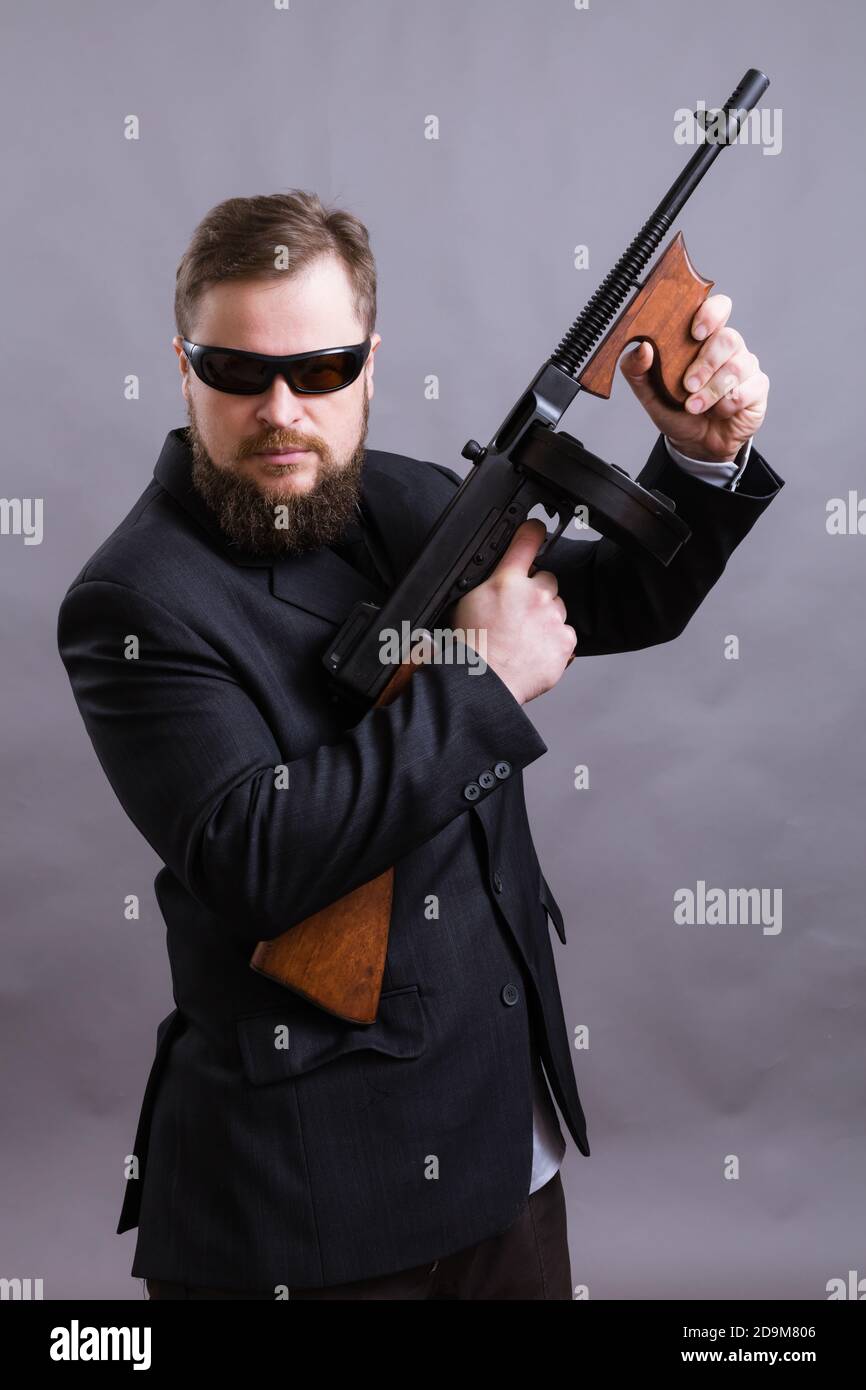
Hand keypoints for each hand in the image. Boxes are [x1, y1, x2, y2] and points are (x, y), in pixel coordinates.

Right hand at [452, 520, 576, 704]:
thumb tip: (497, 574)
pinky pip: (565, 633)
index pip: (526, 541)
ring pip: (557, 608)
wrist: (484, 682)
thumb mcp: (467, 601)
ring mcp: (552, 617)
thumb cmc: (471, 647)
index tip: (537, 527)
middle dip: (537, 592)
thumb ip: (489, 582)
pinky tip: (535, 650)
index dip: (533, 530)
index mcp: (506, 581)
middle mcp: (533, 594)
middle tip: (519, 613)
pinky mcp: (565, 641)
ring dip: (546, 617)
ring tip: (524, 637)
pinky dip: (554, 641)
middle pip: (547, 579)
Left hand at [619, 294, 768, 462]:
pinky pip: (750, 388)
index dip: (711, 314)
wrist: (695, 444)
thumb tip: (642, 348)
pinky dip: (729, 403)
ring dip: (712, 390)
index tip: (695, 333)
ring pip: (738, 366)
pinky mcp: (757, 388)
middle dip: (706, 364)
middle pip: (728, 338)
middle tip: (688, 386)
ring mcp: (745, 366)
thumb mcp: (648, 392)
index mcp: (703, 338)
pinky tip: (719, 412)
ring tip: (694, 406)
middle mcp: (727, 348)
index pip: (718, 308)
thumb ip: (636, 369)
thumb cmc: (675, 410)